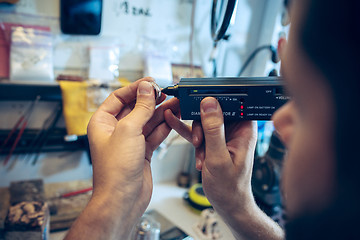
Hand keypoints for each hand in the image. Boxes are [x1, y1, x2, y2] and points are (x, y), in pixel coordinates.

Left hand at [67, 78, 179, 238]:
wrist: (123, 199)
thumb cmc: (116, 170)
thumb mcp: (128, 130)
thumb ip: (140, 108)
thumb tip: (147, 88)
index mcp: (103, 122)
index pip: (119, 97)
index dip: (136, 88)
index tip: (151, 82)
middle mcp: (115, 130)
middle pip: (135, 108)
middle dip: (151, 100)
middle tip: (167, 92)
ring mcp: (129, 141)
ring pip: (147, 121)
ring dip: (161, 112)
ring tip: (176, 103)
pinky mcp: (142, 151)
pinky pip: (154, 134)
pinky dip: (164, 126)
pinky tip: (173, 118)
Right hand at [165, 97, 256, 213]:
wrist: (227, 204)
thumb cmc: (230, 187)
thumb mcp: (219, 158)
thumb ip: (214, 130)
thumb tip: (209, 103)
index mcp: (244, 130)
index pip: (233, 103)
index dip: (217, 98)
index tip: (199, 98)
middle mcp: (234, 130)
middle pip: (214, 110)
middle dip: (201, 123)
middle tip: (198, 138)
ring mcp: (222, 136)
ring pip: (203, 121)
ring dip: (196, 135)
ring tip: (198, 150)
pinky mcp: (212, 142)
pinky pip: (197, 131)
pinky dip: (188, 132)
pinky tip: (173, 122)